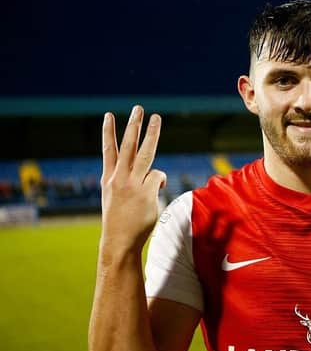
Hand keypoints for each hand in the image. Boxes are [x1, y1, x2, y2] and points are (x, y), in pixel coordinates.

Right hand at [99, 106, 165, 255]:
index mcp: (109, 179)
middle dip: (133, 125)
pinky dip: (161, 180)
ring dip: (150, 133)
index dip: (108, 132)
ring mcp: (132, 184)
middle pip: (128, 145)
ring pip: (144, 153)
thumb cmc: (120, 223)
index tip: (108, 115)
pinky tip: (156, 190)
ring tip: (156, 118)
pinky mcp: (145, 192)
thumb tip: (155, 175)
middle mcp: (119, 178)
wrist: (118, 242)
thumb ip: (129, 183)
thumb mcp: (115, 199)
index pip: (108, 150)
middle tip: (138, 108)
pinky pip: (159, 176)